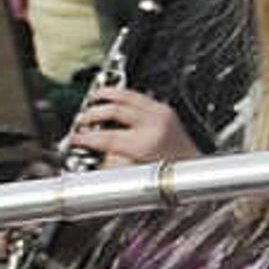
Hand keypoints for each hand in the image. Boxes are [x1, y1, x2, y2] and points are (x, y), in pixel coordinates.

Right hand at [66, 84, 199, 165]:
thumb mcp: (137, 173)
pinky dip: (121, 95)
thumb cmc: (169, 172)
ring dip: (106, 95)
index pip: (106, 137)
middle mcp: (155, 124)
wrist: (194, 166)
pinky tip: (112, 98)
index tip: (75, 139)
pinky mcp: (165, 109)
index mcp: (146, 144)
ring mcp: (162, 113)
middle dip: (92, 114)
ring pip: (127, 95)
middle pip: (114, 110)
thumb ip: (113, 162)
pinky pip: (138, 95)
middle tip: (80, 121)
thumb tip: (93, 152)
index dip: (86, 138)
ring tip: (92, 99)